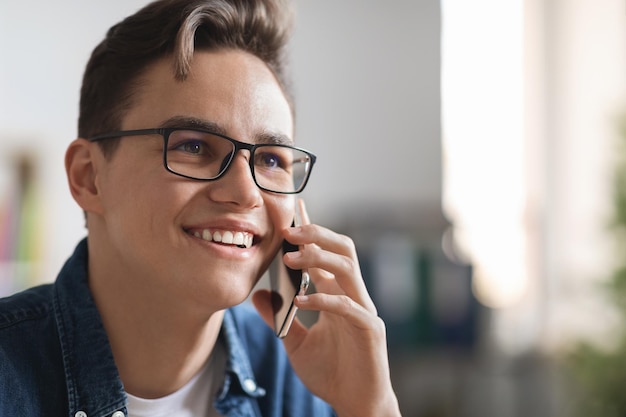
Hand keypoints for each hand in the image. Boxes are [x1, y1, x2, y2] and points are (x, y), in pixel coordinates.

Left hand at [252, 200, 400, 416]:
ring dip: (318, 258)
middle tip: (289, 230)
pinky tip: (300, 301)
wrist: (355, 404)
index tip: (295, 207)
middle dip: (317, 234)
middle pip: (343, 249)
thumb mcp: (295, 342)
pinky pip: (347, 306)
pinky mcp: (369, 329)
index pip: (325, 252)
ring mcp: (363, 310)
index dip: (312, 229)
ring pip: (347, 268)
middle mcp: (352, 295)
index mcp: (337, 293)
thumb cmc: (331, 373)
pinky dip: (322, 300)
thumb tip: (258, 294)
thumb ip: (280, 317)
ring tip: (290, 258)